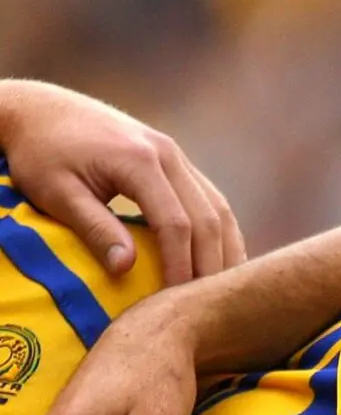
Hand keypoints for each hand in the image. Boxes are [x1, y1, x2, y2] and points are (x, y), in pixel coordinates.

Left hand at [0, 81, 244, 282]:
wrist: (40, 109)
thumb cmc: (40, 153)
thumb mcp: (57, 192)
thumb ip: (95, 228)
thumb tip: (127, 270)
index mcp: (140, 160)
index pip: (176, 223)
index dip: (181, 265)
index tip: (177, 301)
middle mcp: (169, 153)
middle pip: (209, 217)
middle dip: (212, 263)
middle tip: (209, 305)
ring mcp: (176, 154)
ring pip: (219, 207)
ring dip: (226, 249)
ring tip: (223, 288)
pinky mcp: (175, 159)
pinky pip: (210, 198)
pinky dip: (219, 231)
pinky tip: (219, 257)